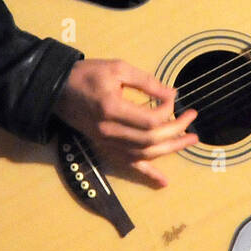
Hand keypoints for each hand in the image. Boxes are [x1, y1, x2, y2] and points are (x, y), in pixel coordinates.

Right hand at [51, 59, 197, 187]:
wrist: (58, 90)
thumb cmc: (88, 74)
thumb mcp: (118, 68)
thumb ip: (146, 82)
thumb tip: (172, 94)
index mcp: (111, 108)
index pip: (150, 120)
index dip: (167, 111)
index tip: (173, 98)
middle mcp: (109, 131)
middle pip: (151, 139)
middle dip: (176, 130)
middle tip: (192, 118)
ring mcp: (107, 142)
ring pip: (144, 153)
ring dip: (170, 148)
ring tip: (190, 140)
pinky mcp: (105, 147)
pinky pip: (129, 164)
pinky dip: (148, 174)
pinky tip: (163, 182)